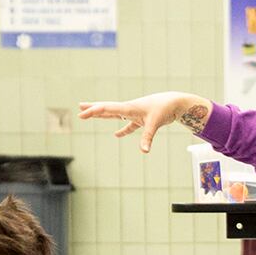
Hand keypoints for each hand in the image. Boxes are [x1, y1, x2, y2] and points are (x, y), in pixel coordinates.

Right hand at [77, 92, 210, 152]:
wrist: (176, 102)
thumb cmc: (165, 109)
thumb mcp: (155, 123)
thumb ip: (147, 137)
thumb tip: (144, 151)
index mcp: (128, 107)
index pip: (107, 108)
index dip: (93, 111)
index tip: (81, 114)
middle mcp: (129, 108)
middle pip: (107, 108)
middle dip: (93, 109)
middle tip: (79, 108)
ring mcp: (134, 113)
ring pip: (115, 115)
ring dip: (103, 116)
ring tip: (91, 114)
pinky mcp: (142, 119)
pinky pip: (128, 125)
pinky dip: (123, 130)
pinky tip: (116, 135)